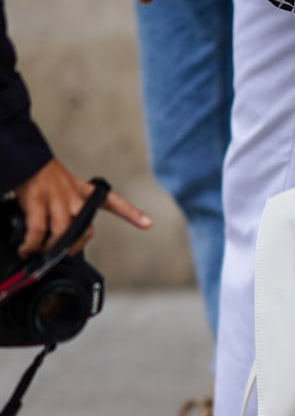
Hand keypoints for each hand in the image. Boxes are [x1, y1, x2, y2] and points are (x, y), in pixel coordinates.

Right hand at [13, 159, 151, 257]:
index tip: (148, 223)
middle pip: (83, 230)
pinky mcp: (37, 201)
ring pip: (61, 234)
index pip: (114, 202)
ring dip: (50, 249)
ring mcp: (57, 199)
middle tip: (58, 254)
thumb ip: (75, 213)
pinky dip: (32, 244)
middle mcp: (75, 197)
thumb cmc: (47, 181)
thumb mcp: (71, 190)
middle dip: (71, 248)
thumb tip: (67, 240)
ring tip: (39, 252)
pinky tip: (27, 249)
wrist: (25, 161)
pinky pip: (38, 231)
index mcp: (86, 193)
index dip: (132, 213)